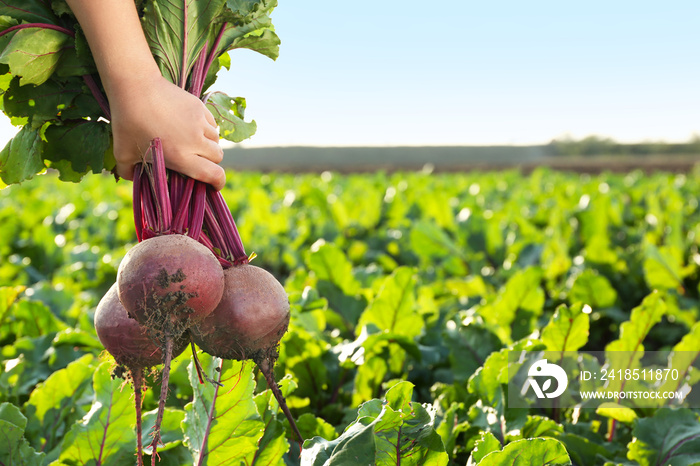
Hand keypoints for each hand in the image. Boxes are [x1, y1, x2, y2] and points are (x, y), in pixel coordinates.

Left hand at [109, 73, 225, 189]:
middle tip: (198, 161)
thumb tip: (137, 179)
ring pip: (216, 140)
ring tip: (194, 143)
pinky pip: (212, 124)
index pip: (214, 174)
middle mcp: (195, 141)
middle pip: (218, 157)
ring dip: (209, 145)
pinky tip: (192, 128)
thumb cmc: (126, 123)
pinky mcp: (199, 107)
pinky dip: (207, 130)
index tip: (214, 186)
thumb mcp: (122, 154)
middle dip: (211, 162)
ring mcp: (199, 122)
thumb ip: (130, 173)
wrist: (135, 87)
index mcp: (181, 157)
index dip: (218, 182)